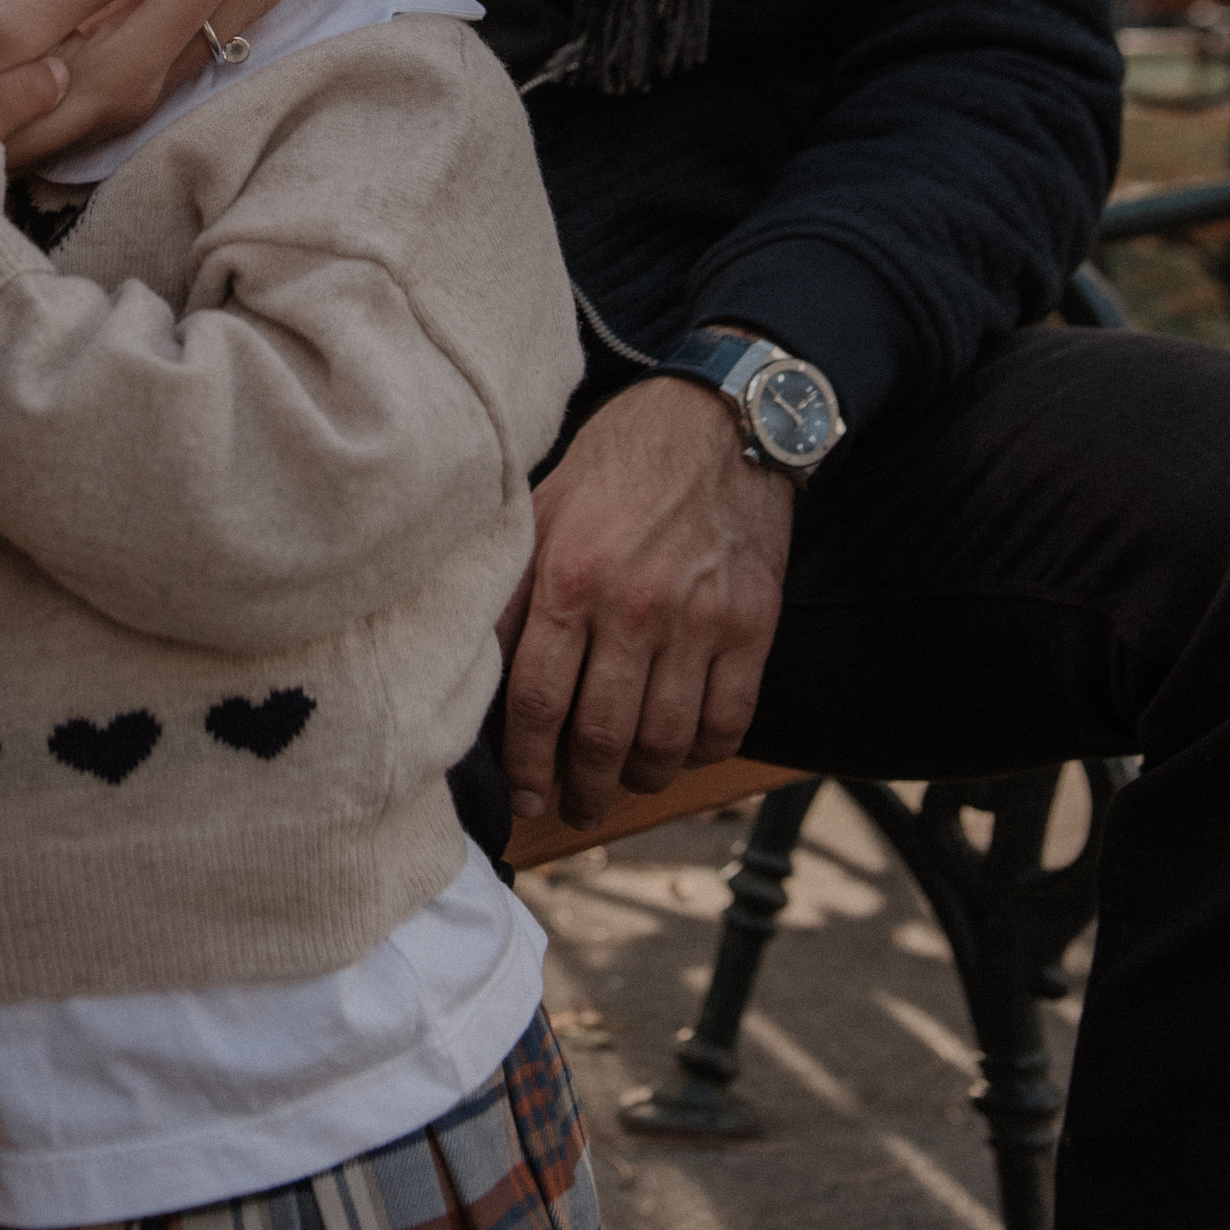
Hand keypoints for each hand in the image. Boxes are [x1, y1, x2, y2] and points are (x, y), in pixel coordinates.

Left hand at [498, 376, 794, 830]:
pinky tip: (682, 753)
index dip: (525, 765)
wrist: (719, 420)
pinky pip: (729, 720)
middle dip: (580, 790)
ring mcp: (700, 620)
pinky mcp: (754, 624)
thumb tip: (475, 669)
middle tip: (571, 809)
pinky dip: (703, 752)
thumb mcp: (543, 510)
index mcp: (570, 576)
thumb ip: (514, 589)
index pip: (537, 700)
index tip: (521, 797)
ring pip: (665, 741)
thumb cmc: (619, 464)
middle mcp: (634, 606)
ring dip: (639, 780)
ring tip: (621, 786)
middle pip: (600, 736)